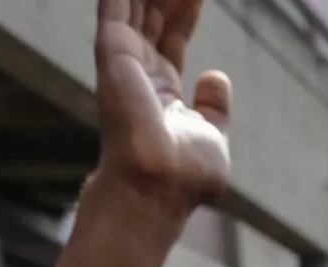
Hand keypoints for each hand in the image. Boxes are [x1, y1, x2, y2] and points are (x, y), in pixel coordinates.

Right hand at [92, 0, 232, 210]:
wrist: (158, 187)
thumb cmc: (183, 177)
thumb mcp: (210, 137)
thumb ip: (213, 107)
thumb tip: (216, 75)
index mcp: (161, 88)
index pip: (173, 32)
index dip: (186, 5)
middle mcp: (138, 68)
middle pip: (154, 8)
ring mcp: (123, 58)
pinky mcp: (112, 50)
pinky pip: (117, 0)